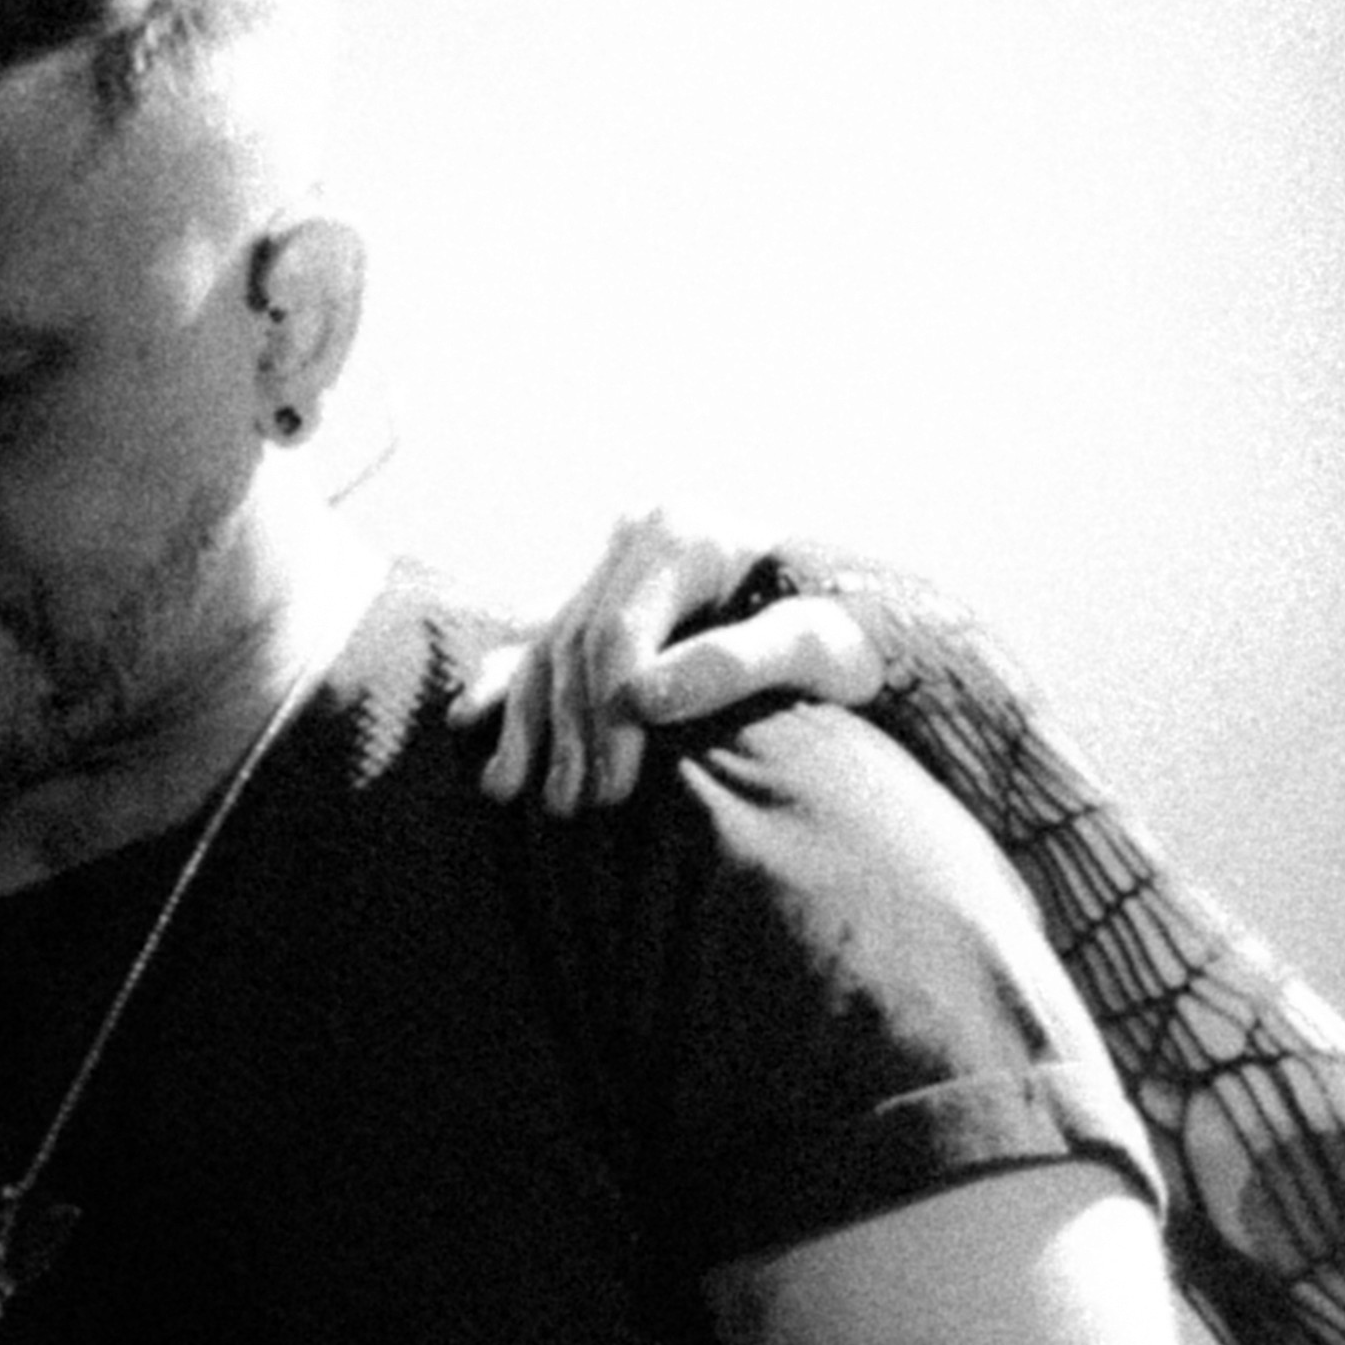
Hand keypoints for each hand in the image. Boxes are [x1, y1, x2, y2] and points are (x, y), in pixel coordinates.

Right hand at [462, 507, 888, 814]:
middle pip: (579, 643)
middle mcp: (642, 537)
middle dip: (570, 732)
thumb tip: (640, 698)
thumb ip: (736, 665)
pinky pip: (543, 640)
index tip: (612, 788)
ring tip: (508, 792)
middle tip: (578, 811)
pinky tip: (471, 720)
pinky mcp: (611, 597)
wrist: (873, 621)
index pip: (619, 630)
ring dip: (529, 722)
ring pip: (551, 646)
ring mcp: (620, 565)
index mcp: (689, 534)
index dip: (607, 715)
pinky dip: (510, 684)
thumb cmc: (862, 636)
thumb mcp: (819, 648)